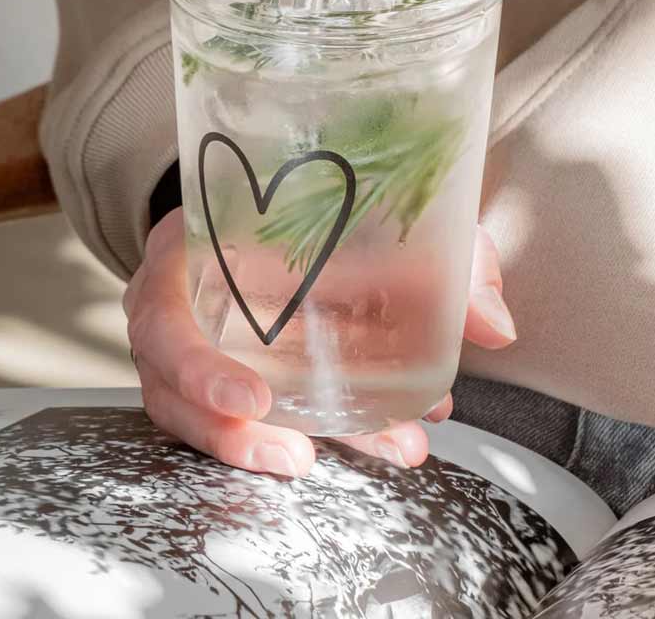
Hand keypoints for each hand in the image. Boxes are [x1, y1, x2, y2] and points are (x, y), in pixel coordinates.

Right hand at [123, 208, 514, 476]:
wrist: (297, 193)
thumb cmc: (330, 194)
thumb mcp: (391, 207)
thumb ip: (448, 255)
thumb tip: (493, 328)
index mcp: (195, 238)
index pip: (161, 302)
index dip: (194, 360)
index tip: (256, 400)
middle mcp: (180, 291)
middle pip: (167, 374)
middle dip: (223, 425)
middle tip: (298, 454)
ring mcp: (190, 332)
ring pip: (186, 407)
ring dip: (245, 444)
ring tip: (315, 461)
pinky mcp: (210, 362)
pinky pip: (216, 413)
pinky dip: (266, 439)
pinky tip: (341, 447)